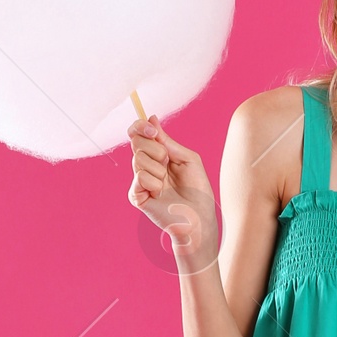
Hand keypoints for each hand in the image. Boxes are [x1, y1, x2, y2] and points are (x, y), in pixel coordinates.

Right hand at [128, 116, 219, 271]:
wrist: (200, 217)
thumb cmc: (198, 190)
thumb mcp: (187, 159)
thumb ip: (167, 141)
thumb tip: (151, 119)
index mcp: (157, 155)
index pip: (138, 134)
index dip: (140, 127)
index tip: (152, 129)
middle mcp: (146, 166)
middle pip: (136, 142)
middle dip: (156, 149)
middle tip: (168, 163)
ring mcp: (139, 181)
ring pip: (138, 159)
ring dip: (159, 168)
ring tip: (167, 183)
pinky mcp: (136, 195)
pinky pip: (140, 177)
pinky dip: (154, 182)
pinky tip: (160, 193)